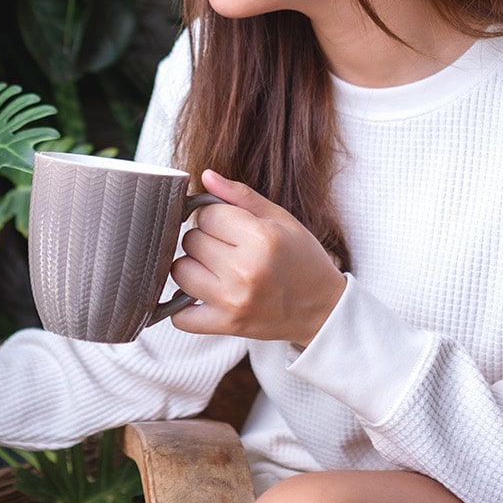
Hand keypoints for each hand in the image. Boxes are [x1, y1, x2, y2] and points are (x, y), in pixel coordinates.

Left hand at [170, 169, 345, 346]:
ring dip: (192, 268)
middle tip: (228, 249)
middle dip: (205, 240)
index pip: (206, 214)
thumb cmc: (303, 260)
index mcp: (261, 238)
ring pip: (179, 271)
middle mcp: (245, 270)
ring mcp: (233, 301)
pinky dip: (182, 307)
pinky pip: (180, 317)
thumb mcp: (281, 219)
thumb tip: (205, 176)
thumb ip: (240, 195)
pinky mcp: (226, 326)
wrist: (323, 308)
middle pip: (190, 240)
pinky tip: (201, 295)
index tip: (230, 226)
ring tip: (215, 270)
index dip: (216, 217)